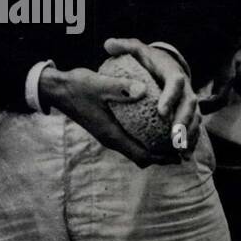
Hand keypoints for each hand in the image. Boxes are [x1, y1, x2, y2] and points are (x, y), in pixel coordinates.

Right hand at [38, 64, 170, 168]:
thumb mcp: (98, 84)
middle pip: (141, 157)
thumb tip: (144, 89)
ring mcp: (108, 134)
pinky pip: (130, 140)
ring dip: (155, 149)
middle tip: (183, 148)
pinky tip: (156, 127)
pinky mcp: (107, 128)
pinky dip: (145, 140)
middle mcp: (110, 139)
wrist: (57, 89)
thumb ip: (120, 87)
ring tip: (173, 139)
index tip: (180, 153)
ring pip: (136, 150)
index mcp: (111, 134)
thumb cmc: (77, 86)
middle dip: (162, 156)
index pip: (141, 154)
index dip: (162, 157)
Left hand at [102, 37, 201, 157]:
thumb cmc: (147, 58)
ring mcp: (189, 101)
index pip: (175, 82)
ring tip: (181, 152)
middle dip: (184, 121)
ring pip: (195, 119)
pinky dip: (191, 142)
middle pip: (189, 104)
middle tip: (174, 137)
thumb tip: (109, 44)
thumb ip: (124, 46)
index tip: (161, 111)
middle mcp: (186, 87)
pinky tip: (184, 157)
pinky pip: (194, 128)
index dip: (170, 97)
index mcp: (172, 71)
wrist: (165, 63)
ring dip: (190, 136)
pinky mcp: (189, 113)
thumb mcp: (136, 49)